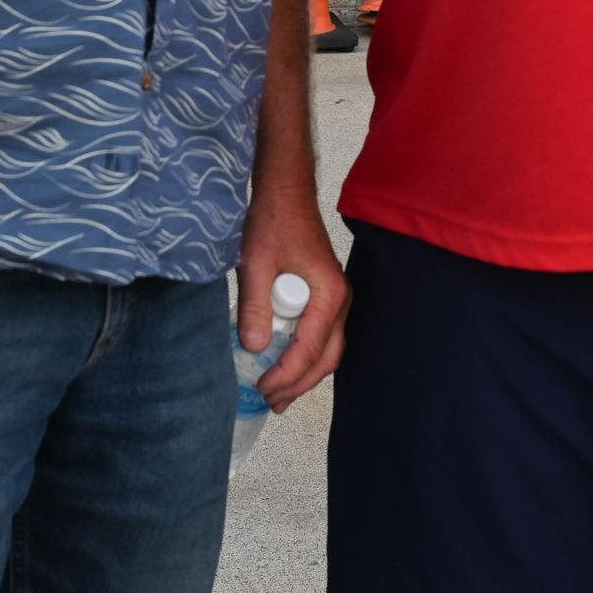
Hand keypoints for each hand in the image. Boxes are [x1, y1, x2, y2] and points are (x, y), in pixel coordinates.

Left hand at [237, 187, 348, 410]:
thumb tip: (253, 348)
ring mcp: (335, 298)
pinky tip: (284, 366)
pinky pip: (320, 336)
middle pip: (326, 356)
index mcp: (329, 293)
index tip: (262, 386)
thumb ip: (255, 306)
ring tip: (277, 395)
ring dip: (304, 374)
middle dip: (299, 383)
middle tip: (271, 400)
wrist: (285, 191)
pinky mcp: (324, 295)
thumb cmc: (273, 220)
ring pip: (327, 350)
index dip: (286, 373)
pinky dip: (305, 357)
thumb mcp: (256, 263)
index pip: (310, 348)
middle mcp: (340, 299)